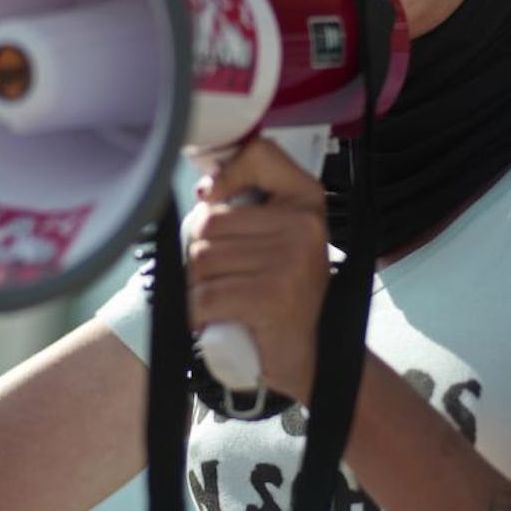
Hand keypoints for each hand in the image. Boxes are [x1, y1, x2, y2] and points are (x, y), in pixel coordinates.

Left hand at [187, 137, 329, 401]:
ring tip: (221, 300)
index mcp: (306, 200)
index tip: (210, 197)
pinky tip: (212, 320)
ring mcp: (291, 259)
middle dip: (199, 255)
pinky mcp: (274, 295)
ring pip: (200, 260)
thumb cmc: (285, 296)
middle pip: (209, 221)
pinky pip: (206, 296)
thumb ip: (248, 208)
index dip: (225, 173)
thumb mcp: (277, 240)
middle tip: (220, 279)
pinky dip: (198, 314)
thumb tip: (202, 191)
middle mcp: (303, 224)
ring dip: (197, 288)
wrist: (313, 357)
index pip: (259, 154)